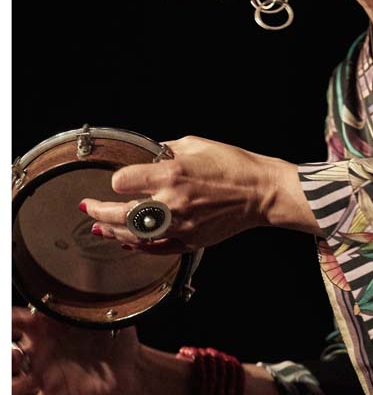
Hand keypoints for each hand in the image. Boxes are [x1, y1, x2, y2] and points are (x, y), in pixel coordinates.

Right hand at [12, 306, 141, 394]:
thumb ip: (90, 304)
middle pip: (9, 354)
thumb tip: (86, 287)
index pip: (18, 320)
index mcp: (48, 327)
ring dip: (7, 390)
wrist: (130, 367)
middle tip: (14, 358)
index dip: (7, 321)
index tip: (5, 323)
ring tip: (5, 393)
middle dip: (5, 357)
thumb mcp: (105, 314)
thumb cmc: (115, 336)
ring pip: (14, 385)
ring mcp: (45, 376)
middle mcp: (40, 351)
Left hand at [80, 136, 317, 254]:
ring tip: (99, 226)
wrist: (262, 192)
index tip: (119, 179)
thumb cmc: (234, 166)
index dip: (117, 180)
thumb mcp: (197, 144)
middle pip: (121, 214)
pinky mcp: (191, 240)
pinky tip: (127, 241)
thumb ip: (167, 150)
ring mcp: (181, 226)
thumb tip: (149, 155)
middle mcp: (173, 202)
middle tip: (88, 207)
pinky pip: (157, 249)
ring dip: (112, 230)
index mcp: (173, 174)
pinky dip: (138, 247)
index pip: (124, 181)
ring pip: (134, 235)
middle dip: (99, 210)